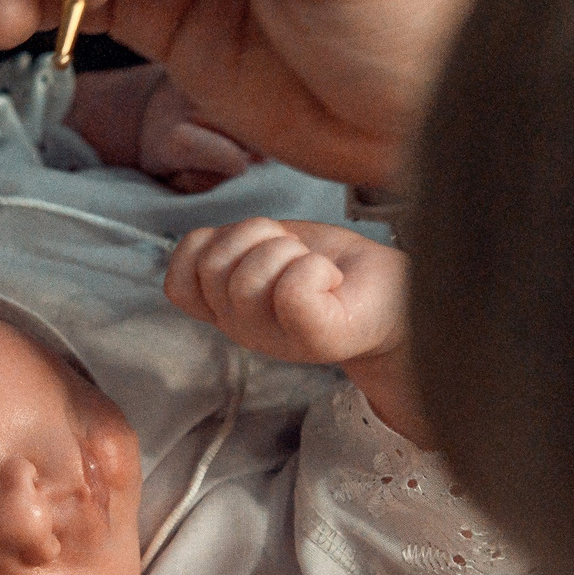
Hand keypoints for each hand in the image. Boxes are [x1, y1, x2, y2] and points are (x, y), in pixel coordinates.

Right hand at [166, 218, 428, 441]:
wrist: (397, 294)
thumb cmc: (333, 266)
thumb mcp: (268, 249)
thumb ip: (229, 247)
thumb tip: (202, 243)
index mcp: (227, 309)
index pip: (176, 281)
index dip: (204, 250)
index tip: (249, 249)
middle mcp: (245, 327)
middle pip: (213, 266)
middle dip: (255, 236)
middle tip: (292, 252)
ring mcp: (278, 339)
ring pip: (246, 275)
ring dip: (285, 250)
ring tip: (311, 265)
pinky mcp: (318, 338)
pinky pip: (293, 290)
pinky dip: (314, 268)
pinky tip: (330, 278)